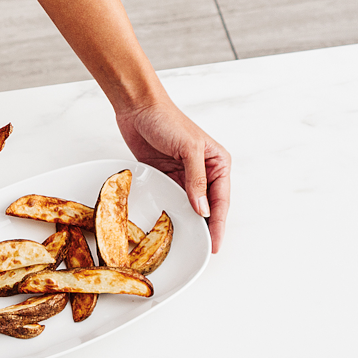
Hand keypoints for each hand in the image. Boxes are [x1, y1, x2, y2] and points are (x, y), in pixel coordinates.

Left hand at [113, 96, 230, 252]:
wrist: (137, 108)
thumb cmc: (166, 119)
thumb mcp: (188, 148)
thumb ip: (196, 180)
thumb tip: (203, 209)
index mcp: (218, 162)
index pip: (221, 200)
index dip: (219, 224)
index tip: (215, 243)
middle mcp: (204, 171)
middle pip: (208, 206)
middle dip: (207, 227)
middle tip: (202, 249)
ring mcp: (183, 174)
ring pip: (190, 205)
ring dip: (189, 221)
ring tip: (187, 243)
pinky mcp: (165, 175)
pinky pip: (172, 198)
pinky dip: (172, 210)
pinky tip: (171, 225)